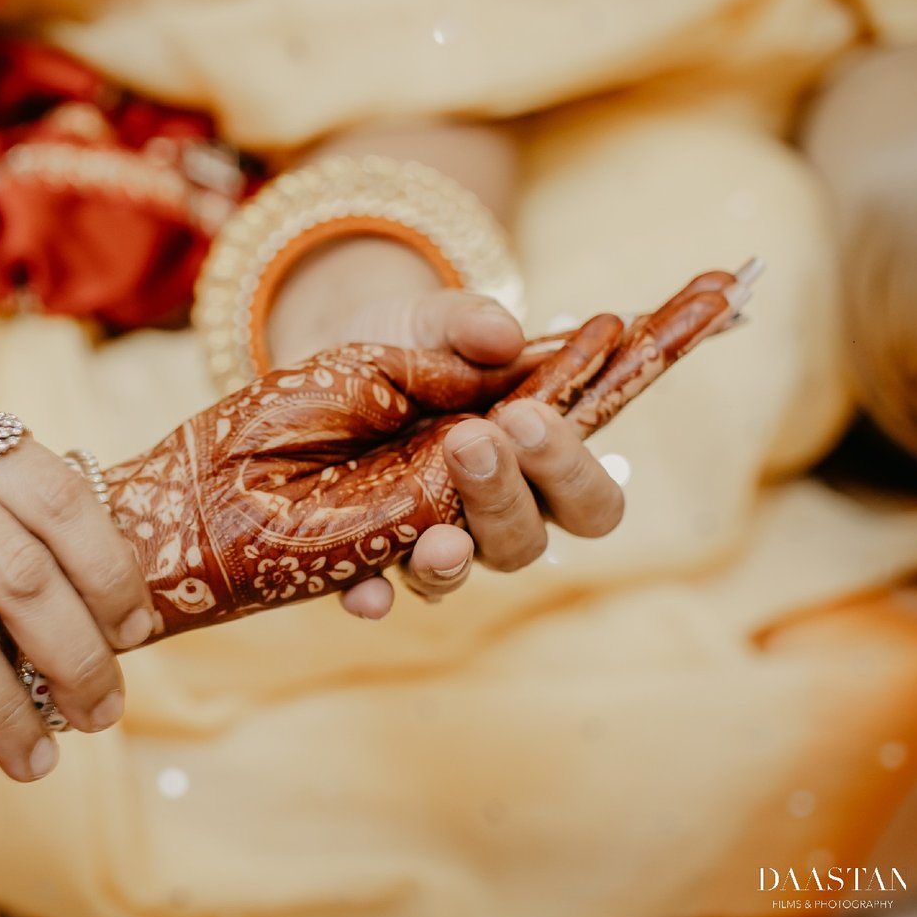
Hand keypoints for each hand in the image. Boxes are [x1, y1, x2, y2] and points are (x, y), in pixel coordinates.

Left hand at [306, 290, 624, 616]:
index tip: (531, 414)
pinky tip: (367, 594)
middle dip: (505, 495)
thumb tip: (502, 336)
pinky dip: (370, 596)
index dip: (573, 471)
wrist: (327, 354)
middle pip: (525, 541)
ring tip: (437, 534)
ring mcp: (424, 538)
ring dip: (450, 556)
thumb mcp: (435, 320)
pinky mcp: (362, 550)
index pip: (589, 500)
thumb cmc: (409, 344)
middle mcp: (486, 514)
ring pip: (456, 571)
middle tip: (473, 438)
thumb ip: (471, 324)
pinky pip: (372, 591)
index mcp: (531, 463)